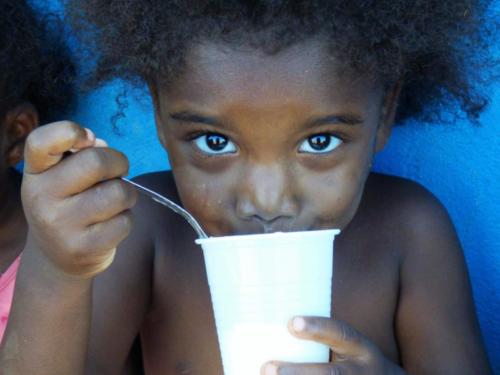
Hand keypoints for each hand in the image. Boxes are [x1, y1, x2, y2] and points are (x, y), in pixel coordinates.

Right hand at [21, 121, 136, 278]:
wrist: (57, 259)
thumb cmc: (68, 205)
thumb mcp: (61, 177)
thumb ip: (81, 155)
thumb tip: (102, 144)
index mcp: (36, 172)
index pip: (42, 141)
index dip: (71, 131)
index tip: (88, 138)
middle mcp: (42, 197)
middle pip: (95, 162)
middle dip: (119, 162)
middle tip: (118, 172)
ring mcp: (61, 225)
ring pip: (118, 193)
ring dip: (127, 194)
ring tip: (115, 201)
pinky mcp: (83, 247)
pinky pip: (124, 221)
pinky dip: (126, 219)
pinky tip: (111, 224)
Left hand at [261, 317, 405, 374]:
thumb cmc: (354, 362)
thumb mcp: (349, 348)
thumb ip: (321, 341)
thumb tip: (272, 327)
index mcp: (361, 349)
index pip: (341, 333)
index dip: (318, 328)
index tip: (291, 323)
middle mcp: (359, 372)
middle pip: (331, 374)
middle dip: (299, 373)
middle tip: (268, 368)